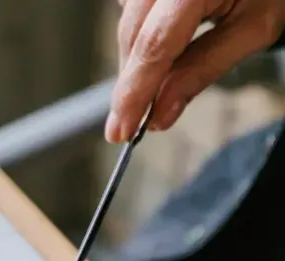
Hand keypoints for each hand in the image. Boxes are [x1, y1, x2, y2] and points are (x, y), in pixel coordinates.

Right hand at [106, 0, 284, 142]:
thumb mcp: (252, 29)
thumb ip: (204, 69)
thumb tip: (160, 113)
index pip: (154, 46)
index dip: (134, 93)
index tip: (123, 130)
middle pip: (133, 38)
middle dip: (134, 83)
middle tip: (137, 119)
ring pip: (126, 28)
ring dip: (136, 63)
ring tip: (156, 81)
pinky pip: (129, 14)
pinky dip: (139, 41)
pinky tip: (158, 52)